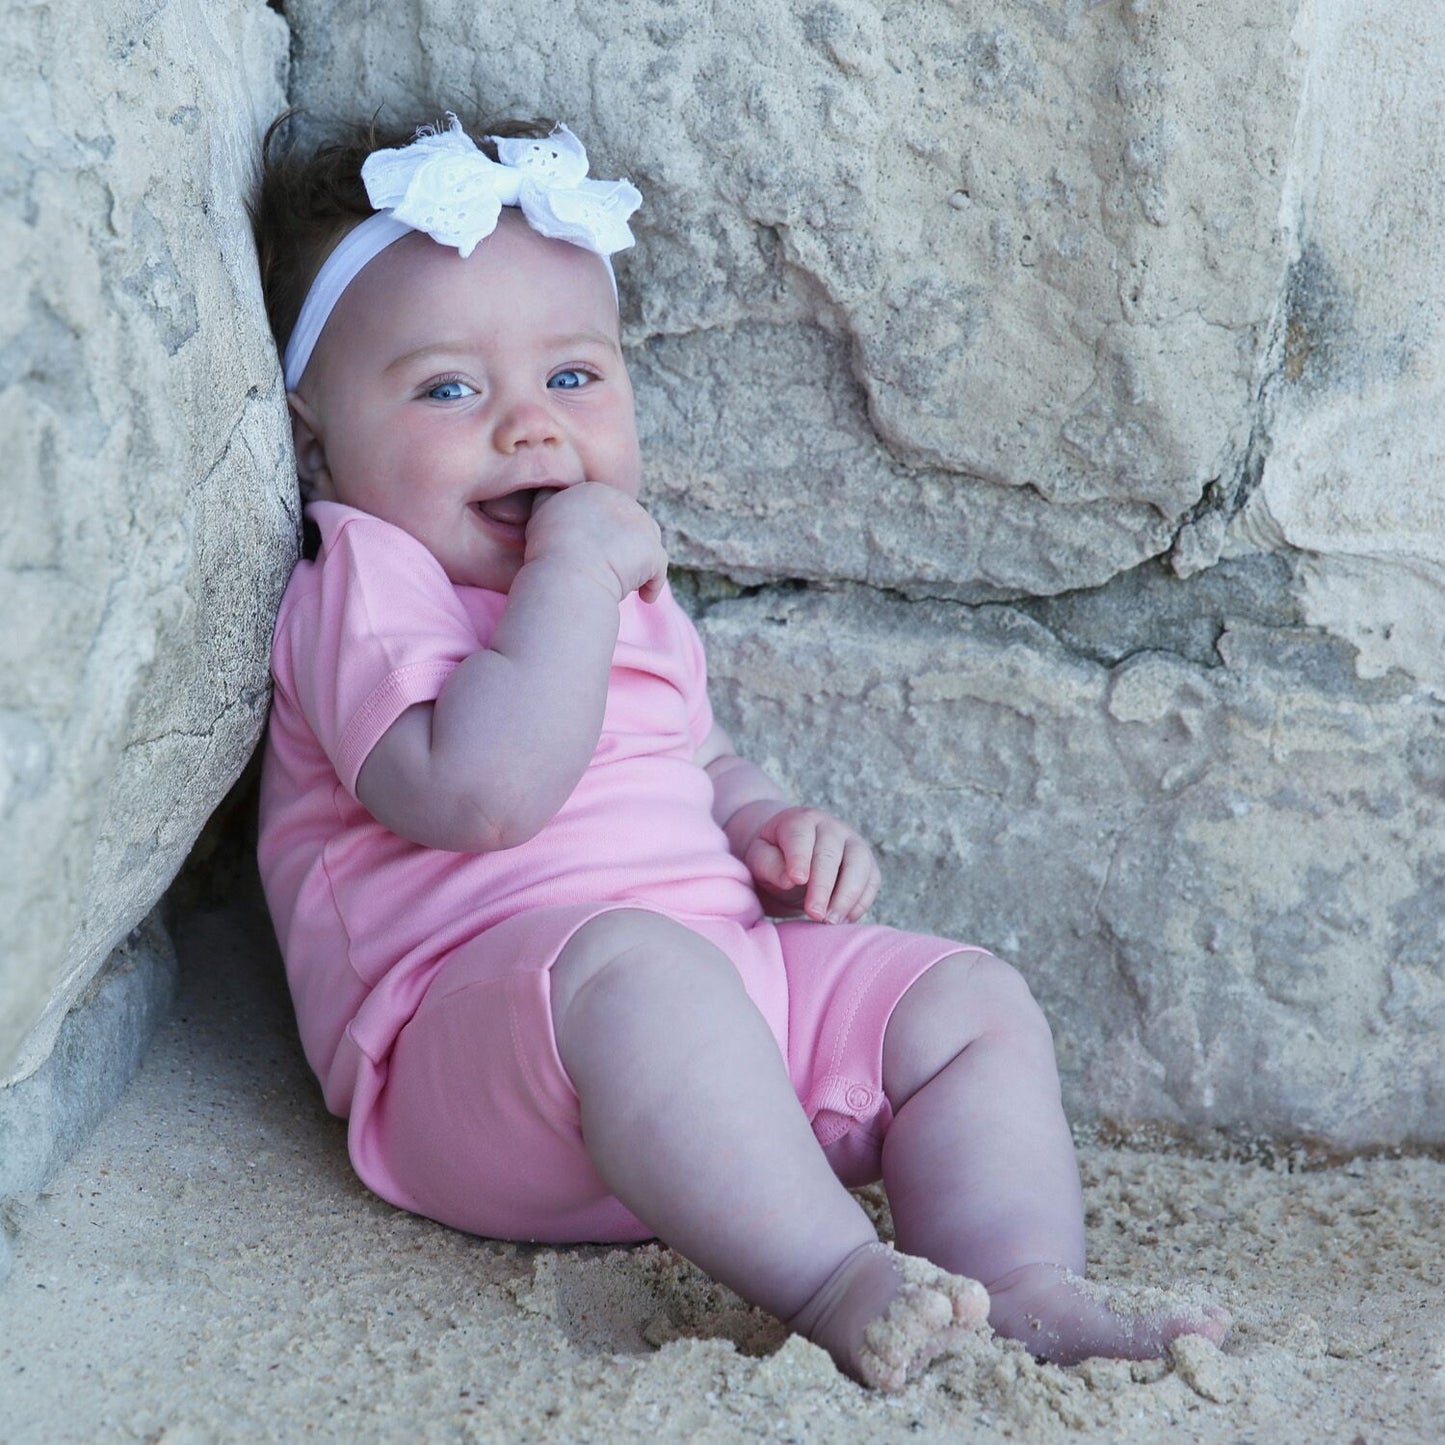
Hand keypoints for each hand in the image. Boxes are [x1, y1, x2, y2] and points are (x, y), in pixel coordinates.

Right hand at [525, 483, 667, 601]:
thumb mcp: (540, 515)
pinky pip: (658, 571)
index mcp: (593, 492)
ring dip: (638, 562)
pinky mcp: (653, 551)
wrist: (569, 572)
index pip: (605, 510)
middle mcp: (621, 501)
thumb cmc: (548, 551)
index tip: (592, 553)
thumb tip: (551, 496)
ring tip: (626, 583)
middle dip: (623, 546)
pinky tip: (645, 598)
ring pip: (646, 545)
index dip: (601, 532)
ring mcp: (641, 526)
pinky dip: (652, 585)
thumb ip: (550, 502)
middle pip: (629, 524)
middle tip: (609, 570)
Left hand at [743, 806, 881, 923]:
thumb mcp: (759, 858)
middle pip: (831, 853)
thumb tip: (789, 880)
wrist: (794, 857)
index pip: (800, 836)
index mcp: (800, 820)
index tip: (797, 880)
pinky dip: (861, 902)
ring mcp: (853, 842)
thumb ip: (768, 865)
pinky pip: (872, 880)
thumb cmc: (773, 857)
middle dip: (823, 886)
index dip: (799, 858)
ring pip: (859, 865)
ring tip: (830, 922)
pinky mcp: (867, 862)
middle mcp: (831, 827)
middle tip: (814, 914)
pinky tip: (844, 920)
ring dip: (846, 896)